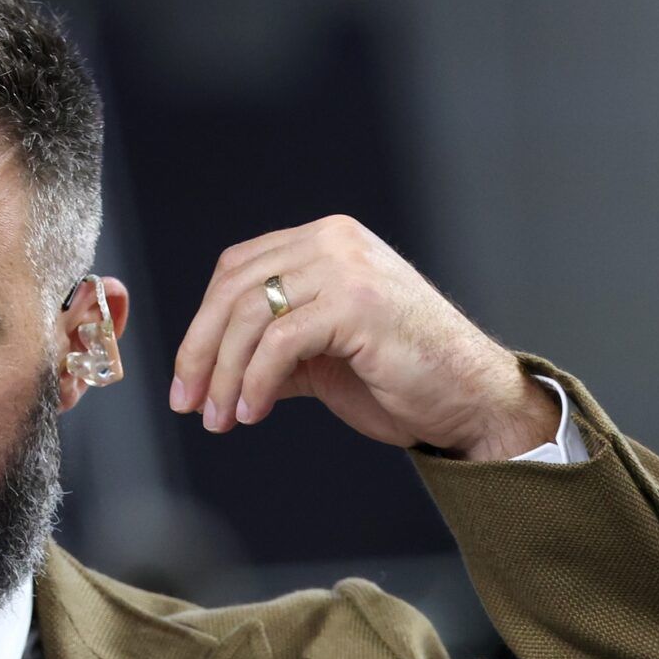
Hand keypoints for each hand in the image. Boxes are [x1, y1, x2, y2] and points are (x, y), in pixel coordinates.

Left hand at [168, 214, 559, 460]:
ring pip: (250, 316)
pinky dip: (256, 381)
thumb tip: (209, 372)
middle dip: (200, 352)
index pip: (237, 271)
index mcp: (324, 241)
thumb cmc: (401, 379)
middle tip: (188, 404)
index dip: (202, 327)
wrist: (470, 399)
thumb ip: (273, 346)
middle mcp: (333, 240)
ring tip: (222, 419)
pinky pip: (280, 342)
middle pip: (234, 289)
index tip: (187, 382)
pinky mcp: (357, 303)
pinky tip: (253, 412)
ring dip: (225, 375)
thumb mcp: (321, 355)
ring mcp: (347, 266)